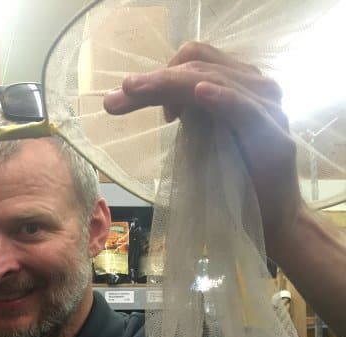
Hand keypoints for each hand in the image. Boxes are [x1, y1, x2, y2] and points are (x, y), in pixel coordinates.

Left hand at [103, 41, 304, 252]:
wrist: (271, 222)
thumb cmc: (235, 185)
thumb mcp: (203, 142)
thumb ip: (188, 115)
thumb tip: (151, 94)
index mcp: (238, 85)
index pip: (195, 61)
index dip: (158, 73)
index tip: (125, 99)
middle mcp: (256, 88)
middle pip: (198, 66)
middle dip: (152, 81)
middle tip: (115, 100)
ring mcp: (268, 109)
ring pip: (215, 79)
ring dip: (170, 85)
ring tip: (137, 91)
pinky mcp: (274, 138)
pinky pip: (246, 109)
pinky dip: (222, 98)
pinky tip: (199, 93)